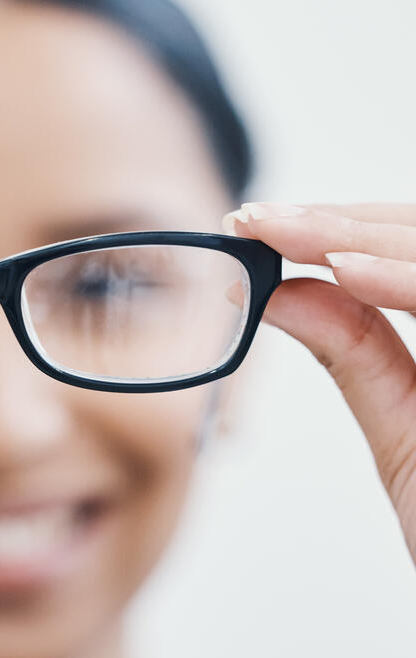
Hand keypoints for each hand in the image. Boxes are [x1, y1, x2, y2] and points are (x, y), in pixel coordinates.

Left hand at [222, 201, 415, 566]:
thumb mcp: (410, 438)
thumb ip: (361, 358)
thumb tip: (284, 290)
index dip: (342, 227)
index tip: (258, 225)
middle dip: (344, 221)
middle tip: (256, 218)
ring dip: (370, 237)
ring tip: (285, 232)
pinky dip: (412, 281)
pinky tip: (347, 273)